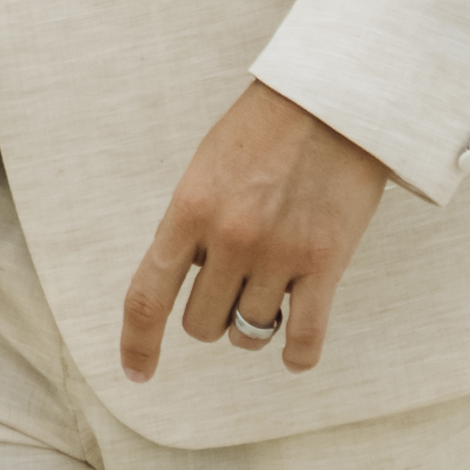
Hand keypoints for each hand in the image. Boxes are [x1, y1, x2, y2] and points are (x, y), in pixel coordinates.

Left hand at [118, 79, 392, 377]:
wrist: (333, 98)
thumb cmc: (265, 129)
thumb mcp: (207, 169)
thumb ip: (192, 225)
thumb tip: (187, 281)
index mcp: (189, 209)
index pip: (148, 294)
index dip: (138, 342)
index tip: (137, 372)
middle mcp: (230, 237)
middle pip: (202, 324)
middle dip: (212, 318)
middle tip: (231, 290)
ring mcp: (279, 252)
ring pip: (250, 332)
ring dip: (254, 327)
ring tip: (268, 298)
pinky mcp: (326, 261)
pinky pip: (305, 337)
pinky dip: (297, 354)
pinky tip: (294, 354)